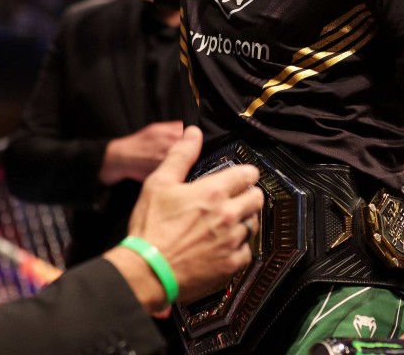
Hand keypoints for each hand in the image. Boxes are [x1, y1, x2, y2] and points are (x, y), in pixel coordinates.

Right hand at [105, 126, 262, 308]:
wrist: (147, 271)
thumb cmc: (151, 227)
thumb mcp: (159, 183)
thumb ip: (180, 155)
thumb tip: (193, 133)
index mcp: (214, 192)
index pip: (249, 174)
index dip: (245, 174)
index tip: (240, 178)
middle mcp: (229, 215)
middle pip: (257, 198)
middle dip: (248, 196)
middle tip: (234, 200)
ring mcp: (232, 241)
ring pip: (252, 224)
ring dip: (243, 221)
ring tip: (226, 223)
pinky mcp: (230, 264)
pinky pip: (247, 251)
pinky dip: (239, 247)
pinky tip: (224, 245)